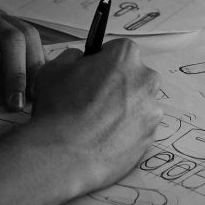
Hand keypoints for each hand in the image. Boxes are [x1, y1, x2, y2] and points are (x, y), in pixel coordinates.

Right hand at [28, 38, 162, 193]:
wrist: (65, 155)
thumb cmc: (58, 109)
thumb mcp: (53, 69)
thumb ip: (72, 57)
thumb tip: (80, 59)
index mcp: (125, 56)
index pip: (119, 49)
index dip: (103, 61)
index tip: (92, 74)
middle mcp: (146, 79)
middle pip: (134, 76)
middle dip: (117, 84)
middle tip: (92, 100)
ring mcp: (151, 110)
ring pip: (138, 103)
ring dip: (122, 109)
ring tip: (95, 123)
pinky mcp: (151, 136)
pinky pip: (138, 128)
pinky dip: (125, 131)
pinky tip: (103, 138)